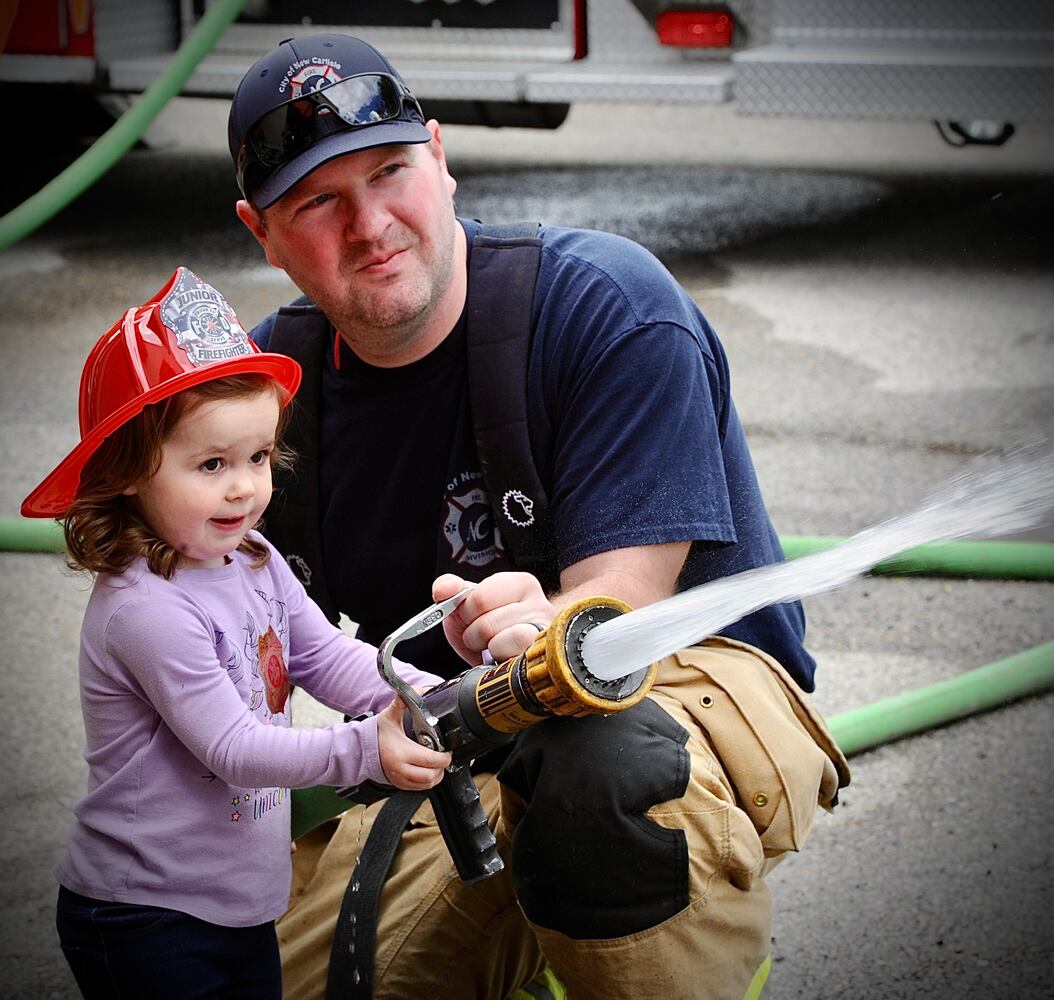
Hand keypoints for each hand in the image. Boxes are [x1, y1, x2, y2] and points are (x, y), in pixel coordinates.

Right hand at [376, 694, 450, 789]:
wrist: (363, 750)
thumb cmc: (378, 734)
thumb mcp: (390, 716)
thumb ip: (403, 702)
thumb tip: (417, 690)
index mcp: (401, 753)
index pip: (431, 761)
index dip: (445, 758)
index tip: (448, 751)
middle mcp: (401, 769)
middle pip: (431, 776)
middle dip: (442, 767)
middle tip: (444, 757)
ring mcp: (400, 779)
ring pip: (427, 784)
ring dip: (437, 776)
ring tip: (438, 764)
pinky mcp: (399, 785)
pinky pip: (419, 788)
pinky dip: (427, 781)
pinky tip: (429, 770)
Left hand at [433, 572, 554, 664]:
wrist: (506, 653)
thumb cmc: (488, 625)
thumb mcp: (466, 604)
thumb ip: (450, 589)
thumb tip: (442, 590)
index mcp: (521, 583)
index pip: (479, 598)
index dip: (466, 613)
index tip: (473, 616)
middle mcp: (540, 604)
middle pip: (487, 624)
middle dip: (475, 635)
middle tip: (483, 636)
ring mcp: (544, 633)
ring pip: (499, 641)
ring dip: (487, 649)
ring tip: (493, 646)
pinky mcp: (543, 657)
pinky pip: (510, 659)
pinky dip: (499, 660)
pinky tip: (503, 656)